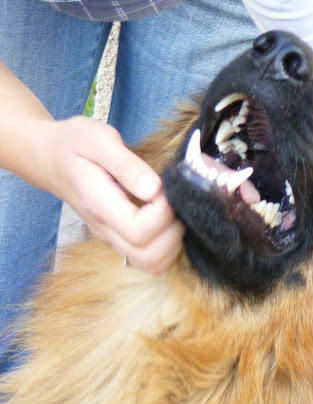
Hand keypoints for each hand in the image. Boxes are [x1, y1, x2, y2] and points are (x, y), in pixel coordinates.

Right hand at [33, 116, 183, 272]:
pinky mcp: (119, 238)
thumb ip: (126, 164)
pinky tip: (168, 219)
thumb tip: (154, 189)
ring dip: (173, 242)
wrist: (47, 156)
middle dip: (173, 232)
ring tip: (173, 211)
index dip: (163, 214)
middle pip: (148, 256)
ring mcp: (112, 237)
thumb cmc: (74, 143)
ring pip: (151, 263)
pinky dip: (167, 246)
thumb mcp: (98, 139)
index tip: (167, 189)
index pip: (138, 231)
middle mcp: (105, 228)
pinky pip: (148, 257)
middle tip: (175, 202)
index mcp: (99, 204)